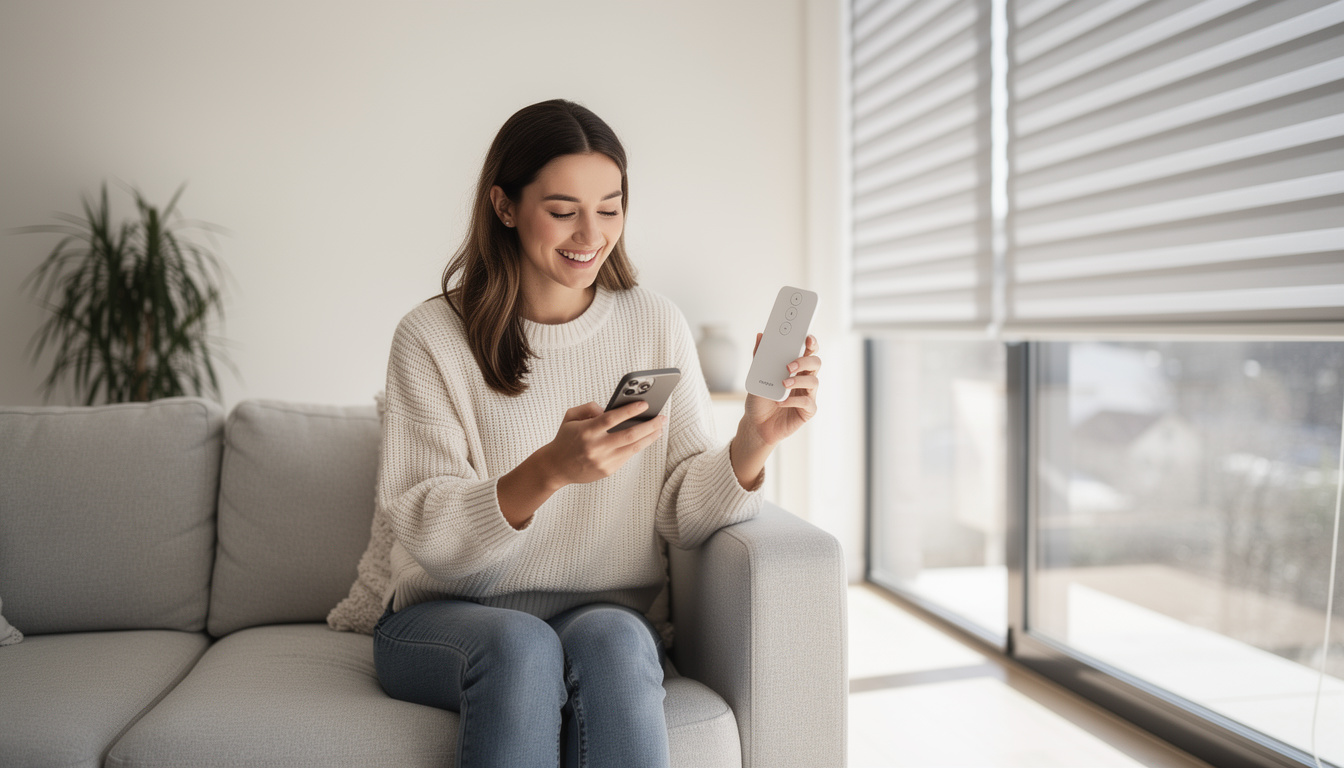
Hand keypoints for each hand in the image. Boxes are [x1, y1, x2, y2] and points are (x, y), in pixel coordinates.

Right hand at [540, 400, 667, 486]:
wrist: (556, 467)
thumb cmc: (565, 438)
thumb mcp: (571, 417)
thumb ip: (588, 407)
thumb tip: (609, 409)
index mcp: (586, 431)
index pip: (612, 418)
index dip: (630, 410)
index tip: (645, 404)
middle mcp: (596, 447)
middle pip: (629, 435)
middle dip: (649, 425)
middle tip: (662, 417)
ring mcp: (603, 460)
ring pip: (633, 448)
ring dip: (649, 437)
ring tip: (659, 428)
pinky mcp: (607, 470)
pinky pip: (627, 456)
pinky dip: (638, 446)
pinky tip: (646, 439)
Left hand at [743, 333, 820, 447]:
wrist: (756, 424)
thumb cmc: (760, 399)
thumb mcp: (756, 377)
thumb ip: (760, 357)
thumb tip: (760, 336)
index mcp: (796, 368)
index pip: (808, 351)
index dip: (811, 343)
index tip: (807, 338)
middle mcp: (804, 379)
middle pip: (815, 363)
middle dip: (805, 361)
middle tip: (789, 365)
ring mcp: (807, 395)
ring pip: (814, 381)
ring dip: (798, 381)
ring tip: (783, 384)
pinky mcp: (807, 410)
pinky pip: (807, 402)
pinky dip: (793, 401)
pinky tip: (780, 402)